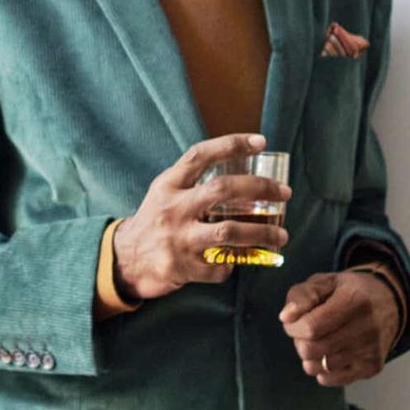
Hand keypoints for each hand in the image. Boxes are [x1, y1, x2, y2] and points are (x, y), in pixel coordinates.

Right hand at [111, 133, 292, 302]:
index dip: (232, 145)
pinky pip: (220, 267)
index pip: (201, 155)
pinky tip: (240, 261)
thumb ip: (193, 182)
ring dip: (262, 234)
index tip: (261, 142)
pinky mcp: (181, 268)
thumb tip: (242, 172)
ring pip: (229, 232)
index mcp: (168, 185)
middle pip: (223, 190)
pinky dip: (235, 264)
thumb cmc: (155, 222)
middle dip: (260, 189)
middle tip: (284, 193)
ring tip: (282, 236)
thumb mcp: (165, 193)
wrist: (124, 260)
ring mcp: (177, 239)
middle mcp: (172, 208)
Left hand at [281, 268, 399, 386]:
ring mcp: (370, 351)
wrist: (390, 303)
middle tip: (306, 332)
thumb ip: (302, 295)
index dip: (293, 327)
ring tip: (321, 340)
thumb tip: (286, 317)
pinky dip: (322, 369)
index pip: (310, 327)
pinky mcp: (371, 367)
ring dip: (310, 356)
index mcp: (354, 301)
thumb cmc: (350, 291)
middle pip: (311, 350)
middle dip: (299, 341)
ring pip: (317, 368)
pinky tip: (331, 352)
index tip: (294, 321)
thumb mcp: (325, 282)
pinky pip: (330, 379)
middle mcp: (366, 328)